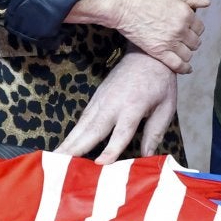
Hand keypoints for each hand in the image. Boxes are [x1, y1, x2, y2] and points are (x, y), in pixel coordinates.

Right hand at [55, 50, 178, 163]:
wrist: (146, 55)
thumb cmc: (159, 83)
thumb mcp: (166, 107)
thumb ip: (155, 132)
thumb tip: (147, 157)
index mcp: (133, 106)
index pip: (121, 132)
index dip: (111, 148)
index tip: (100, 163)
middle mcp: (113, 104)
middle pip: (93, 129)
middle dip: (76, 148)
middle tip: (60, 165)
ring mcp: (101, 100)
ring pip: (82, 126)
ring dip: (68, 143)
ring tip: (53, 159)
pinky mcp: (95, 99)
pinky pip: (82, 120)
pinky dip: (71, 134)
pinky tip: (63, 148)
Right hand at [70, 0, 207, 74]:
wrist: (122, 5)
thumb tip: (207, 3)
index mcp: (186, 14)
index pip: (200, 27)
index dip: (196, 29)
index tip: (190, 30)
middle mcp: (181, 29)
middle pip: (195, 42)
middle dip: (192, 41)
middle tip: (185, 41)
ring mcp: (170, 42)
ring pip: (188, 54)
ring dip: (187, 53)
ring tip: (182, 51)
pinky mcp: (158, 52)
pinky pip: (177, 65)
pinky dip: (184, 68)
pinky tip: (187, 69)